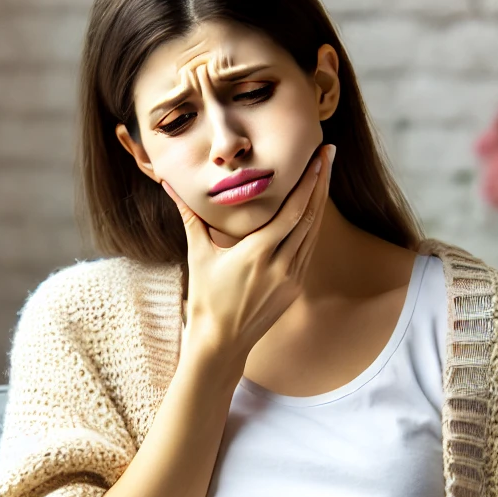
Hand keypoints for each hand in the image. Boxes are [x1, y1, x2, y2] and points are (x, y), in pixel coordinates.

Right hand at [161, 142, 334, 371]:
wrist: (220, 342)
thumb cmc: (205, 299)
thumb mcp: (198, 256)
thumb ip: (190, 218)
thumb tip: (169, 186)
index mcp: (257, 254)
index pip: (291, 212)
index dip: (308, 183)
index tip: (316, 159)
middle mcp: (280, 266)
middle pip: (309, 217)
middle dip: (321, 183)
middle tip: (329, 154)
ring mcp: (291, 279)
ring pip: (313, 233)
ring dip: (320, 203)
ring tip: (326, 175)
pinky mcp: (295, 289)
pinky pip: (308, 251)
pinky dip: (312, 227)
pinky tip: (315, 210)